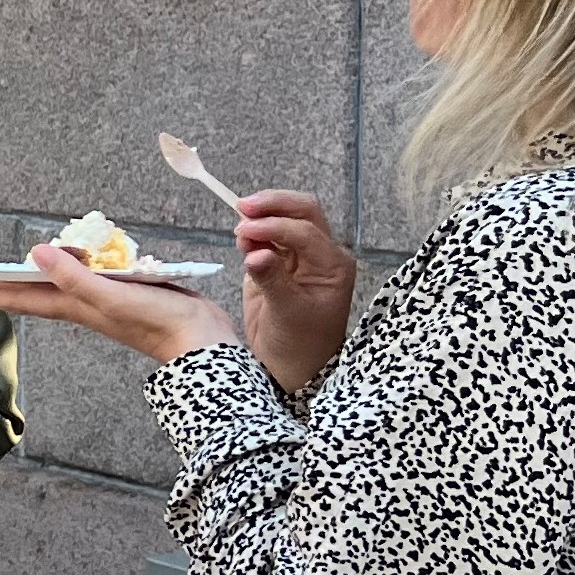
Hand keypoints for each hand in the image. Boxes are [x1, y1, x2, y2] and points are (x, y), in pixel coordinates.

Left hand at [0, 244, 239, 360]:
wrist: (200, 342)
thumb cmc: (154, 322)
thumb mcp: (109, 298)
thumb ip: (73, 277)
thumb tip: (36, 252)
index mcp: (75, 307)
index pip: (24, 298)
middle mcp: (84, 306)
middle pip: (38, 292)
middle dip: (8, 284)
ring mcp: (105, 301)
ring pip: (64, 285)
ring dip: (42, 275)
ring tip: (22, 265)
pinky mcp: (127, 294)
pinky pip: (93, 278)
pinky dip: (80, 268)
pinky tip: (82, 260)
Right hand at [233, 188, 356, 397]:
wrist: (292, 368)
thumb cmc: (300, 345)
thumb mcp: (288, 314)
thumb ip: (272, 280)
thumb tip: (255, 253)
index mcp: (332, 264)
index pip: (305, 231)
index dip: (275, 226)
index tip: (246, 230)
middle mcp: (320, 255)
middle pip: (302, 212)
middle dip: (273, 206)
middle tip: (243, 207)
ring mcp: (298, 258)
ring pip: (285, 221)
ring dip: (262, 219)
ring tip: (241, 234)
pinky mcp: (276, 265)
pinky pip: (267, 239)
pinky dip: (253, 235)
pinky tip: (242, 242)